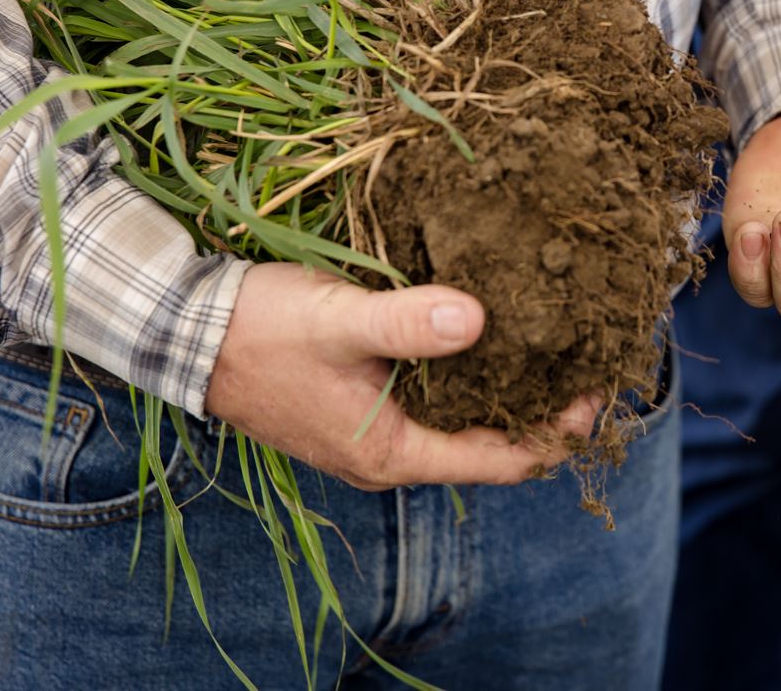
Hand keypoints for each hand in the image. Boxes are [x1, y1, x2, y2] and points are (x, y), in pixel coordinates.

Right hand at [204, 262, 599, 489]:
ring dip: (508, 390)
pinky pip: (438, 402)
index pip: (501, 460)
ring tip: (555, 345)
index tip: (596, 389)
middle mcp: (390, 456)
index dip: (555, 431)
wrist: (184, 332)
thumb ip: (408, 323)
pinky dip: (472, 377)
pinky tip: (492, 335)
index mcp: (392, 453)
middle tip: (587, 360)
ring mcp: (376, 434)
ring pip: (464, 421)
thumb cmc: (260, 331)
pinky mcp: (364, 407)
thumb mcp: (339, 320)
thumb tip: (480, 318)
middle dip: (541, 410)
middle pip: (490, 445)